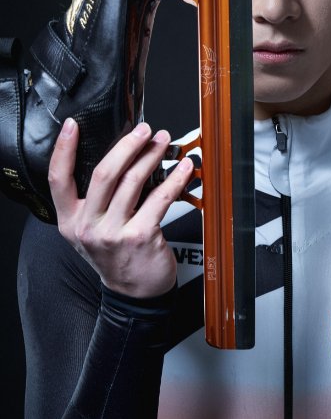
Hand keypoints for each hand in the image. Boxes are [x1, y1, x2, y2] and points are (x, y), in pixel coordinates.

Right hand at [48, 118, 193, 297]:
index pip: (58, 179)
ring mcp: (113, 233)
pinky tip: (184, 170)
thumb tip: (121, 156)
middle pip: (103, 174)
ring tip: (163, 142)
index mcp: (71, 220)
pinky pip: (160, 199)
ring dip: (152, 156)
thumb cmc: (116, 255)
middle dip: (127, 145)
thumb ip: (95, 200)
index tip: (73, 126)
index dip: (63, 149)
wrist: (134, 293)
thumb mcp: (92, 229)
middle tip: (143, 130)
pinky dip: (174, 180)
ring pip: (133, 182)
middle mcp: (88, 226)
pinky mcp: (140, 237)